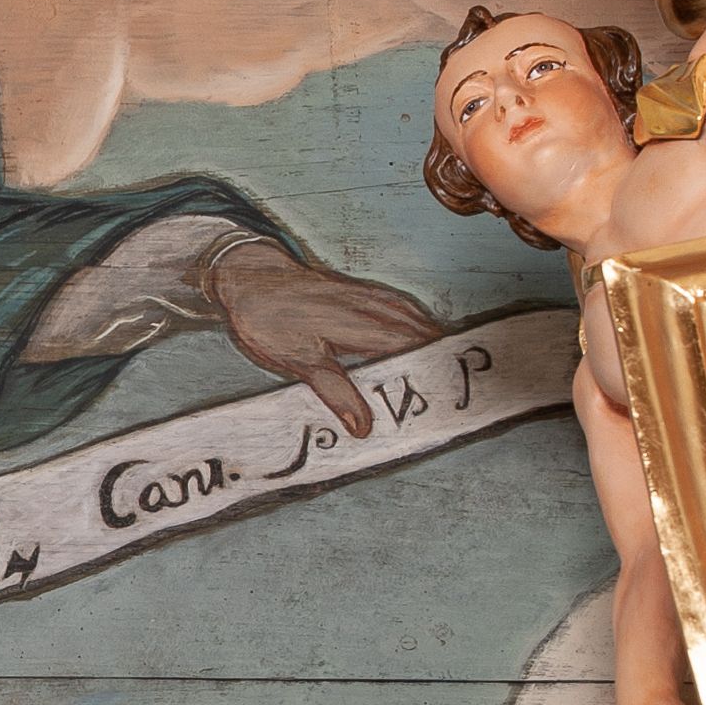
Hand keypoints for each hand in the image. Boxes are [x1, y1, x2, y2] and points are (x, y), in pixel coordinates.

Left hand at [203, 243, 439, 435]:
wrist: (249, 278)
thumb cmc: (270, 318)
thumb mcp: (298, 361)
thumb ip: (334, 392)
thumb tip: (363, 427)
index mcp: (367, 324)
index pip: (420, 351)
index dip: (439, 375)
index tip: (454, 401)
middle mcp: (378, 306)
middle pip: (427, 337)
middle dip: (443, 366)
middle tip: (456, 400)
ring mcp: (374, 297)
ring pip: (420, 322)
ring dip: (435, 348)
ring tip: (446, 379)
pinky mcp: (366, 294)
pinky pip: (406, 312)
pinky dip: (420, 331)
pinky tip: (421, 343)